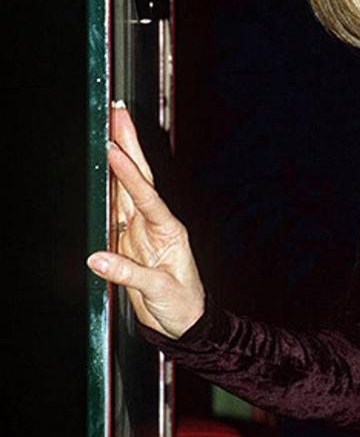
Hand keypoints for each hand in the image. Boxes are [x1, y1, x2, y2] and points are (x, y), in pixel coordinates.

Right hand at [86, 105, 205, 338]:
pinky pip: (116, 209)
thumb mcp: (159, 291)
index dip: (129, 175)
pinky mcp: (129, 240)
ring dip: (119, 158)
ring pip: (127, 187)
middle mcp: (156, 223)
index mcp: (169, 231)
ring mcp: (142, 229)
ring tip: (110, 128)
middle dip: (129, 145)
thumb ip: (128, 274)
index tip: (115, 151)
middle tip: (118, 114)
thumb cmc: (181, 306)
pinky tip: (101, 167)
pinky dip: (108, 187)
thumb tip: (97, 259)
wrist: (185, 322)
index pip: (146, 197)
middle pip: (140, 178)